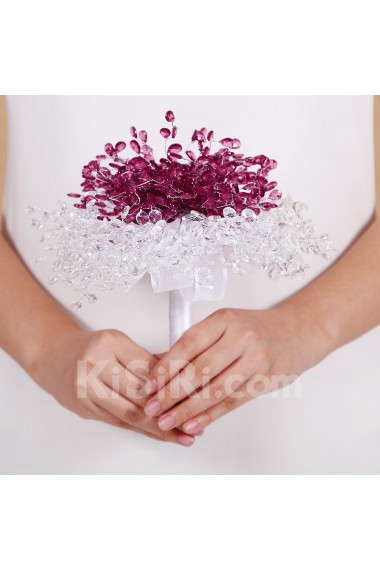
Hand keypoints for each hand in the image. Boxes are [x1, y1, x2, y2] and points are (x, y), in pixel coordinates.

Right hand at [29, 328, 195, 445]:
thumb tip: (181, 373)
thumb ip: (146, 358)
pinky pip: (119, 423)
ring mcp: (87, 390)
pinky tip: (160, 434)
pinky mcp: (85, 409)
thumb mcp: (119, 342)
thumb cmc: (90, 348)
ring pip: (130, 414)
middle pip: (140, 394)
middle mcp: (95, 366)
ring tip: (183, 436)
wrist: (54, 356)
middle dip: (171, 411)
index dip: (173, 385)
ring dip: (159, 428)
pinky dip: (142, 430)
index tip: (195, 396)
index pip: (148, 368)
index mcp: (109, 344)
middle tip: (194, 423)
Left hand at [144, 306, 329, 433]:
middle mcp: (240, 337)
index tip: (149, 385)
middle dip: (171, 393)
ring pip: (215, 389)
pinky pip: (232, 401)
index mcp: (224, 319)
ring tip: (167, 421)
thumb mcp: (226, 324)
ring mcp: (256, 359)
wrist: (299, 332)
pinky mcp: (265, 380)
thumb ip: (196, 343)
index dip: (165, 367)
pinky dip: (210, 415)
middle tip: (152, 408)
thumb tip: (159, 365)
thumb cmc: (256, 329)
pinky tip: (193, 424)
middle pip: (199, 370)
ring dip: (187, 409)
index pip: (188, 344)